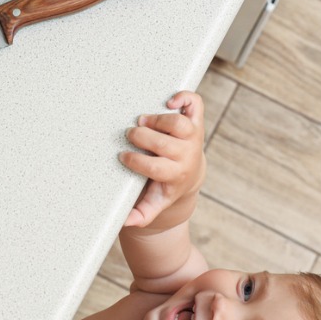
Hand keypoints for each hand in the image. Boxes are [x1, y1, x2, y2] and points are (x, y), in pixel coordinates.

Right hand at [120, 91, 205, 228]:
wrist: (191, 175)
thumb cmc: (166, 186)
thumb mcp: (156, 203)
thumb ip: (142, 214)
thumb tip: (126, 221)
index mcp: (177, 176)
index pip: (155, 168)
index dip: (136, 161)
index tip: (124, 157)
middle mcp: (188, 155)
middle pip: (164, 143)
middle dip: (142, 137)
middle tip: (130, 135)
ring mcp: (194, 137)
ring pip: (178, 123)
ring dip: (157, 119)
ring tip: (143, 121)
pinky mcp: (196, 121)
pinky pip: (195, 104)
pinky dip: (184, 98)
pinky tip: (170, 102)